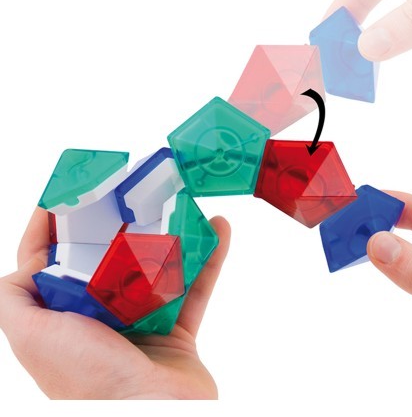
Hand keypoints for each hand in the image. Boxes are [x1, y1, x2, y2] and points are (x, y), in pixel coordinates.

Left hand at [0, 207, 230, 398]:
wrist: (152, 415)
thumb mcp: (33, 336)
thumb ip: (13, 301)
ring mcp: (143, 323)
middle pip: (109, 258)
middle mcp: (101, 319)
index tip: (70, 192)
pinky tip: (220, 230)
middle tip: (130, 190)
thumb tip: (24, 264)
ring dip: (173, 235)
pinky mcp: (179, 330)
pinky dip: (211, 259)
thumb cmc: (87, 377)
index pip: (52, 262)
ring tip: (182, 203)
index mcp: (65, 317)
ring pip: (157, 267)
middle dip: (118, 223)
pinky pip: (197, 286)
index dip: (55, 227)